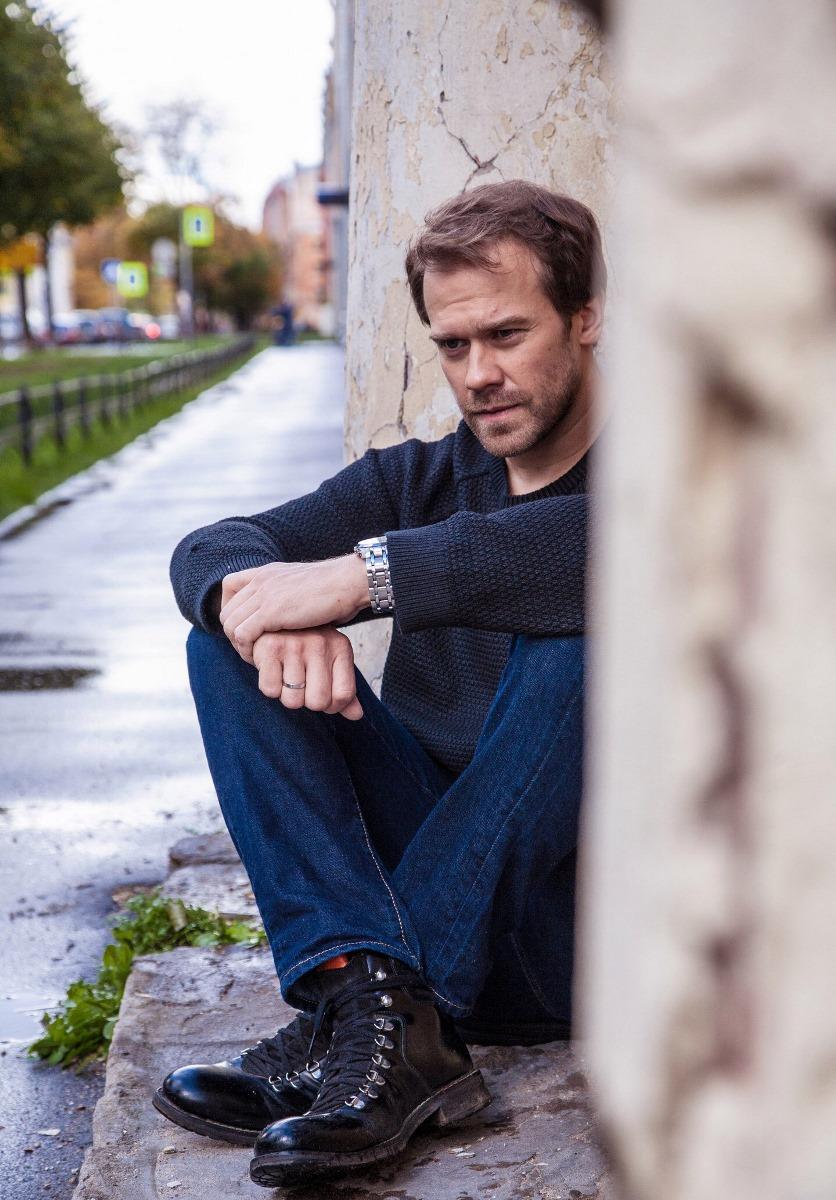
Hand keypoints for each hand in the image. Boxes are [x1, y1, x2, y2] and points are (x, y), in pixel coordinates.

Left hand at [220, 557, 369, 658]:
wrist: (349, 582)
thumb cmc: (337, 591)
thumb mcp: (303, 587)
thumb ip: (288, 595)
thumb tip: (288, 613)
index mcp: (267, 571)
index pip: (229, 587)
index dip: (232, 609)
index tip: (248, 628)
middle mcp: (261, 580)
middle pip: (227, 611)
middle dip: (234, 634)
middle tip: (252, 651)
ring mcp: (264, 594)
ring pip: (230, 624)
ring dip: (239, 646)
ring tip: (256, 658)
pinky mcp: (270, 611)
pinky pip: (242, 635)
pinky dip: (247, 651)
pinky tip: (262, 659)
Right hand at [251, 628, 362, 719]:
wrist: (273, 620)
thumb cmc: (305, 646)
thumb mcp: (331, 662)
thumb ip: (343, 689)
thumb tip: (357, 716)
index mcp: (340, 647)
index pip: (343, 695)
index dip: (331, 707)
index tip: (322, 697)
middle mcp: (320, 644)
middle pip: (318, 702)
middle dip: (307, 702)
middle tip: (301, 686)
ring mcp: (295, 645)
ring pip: (292, 700)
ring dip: (287, 696)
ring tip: (286, 677)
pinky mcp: (270, 648)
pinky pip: (270, 690)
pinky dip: (270, 688)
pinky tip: (272, 671)